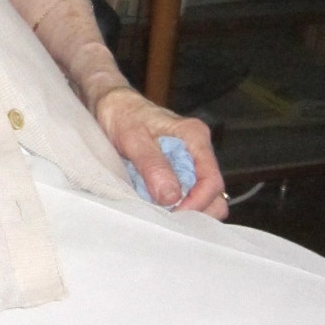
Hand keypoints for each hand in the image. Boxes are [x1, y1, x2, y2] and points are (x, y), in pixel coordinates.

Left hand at [91, 85, 228, 218]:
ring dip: (184, 211)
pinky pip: (184, 196)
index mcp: (195, 138)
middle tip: (165, 219)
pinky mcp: (177, 172)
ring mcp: (189, 163)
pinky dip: (173, 205)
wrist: (110, 105)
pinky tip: (154, 206)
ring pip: (201, 198)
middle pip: (213, 194)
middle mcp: (197, 152)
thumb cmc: (122, 115)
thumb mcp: (134, 138)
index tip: (174, 216)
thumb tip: (172, 197)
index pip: (212, 181)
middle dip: (195, 212)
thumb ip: (153, 165)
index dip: (197, 203)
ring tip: (158, 213)